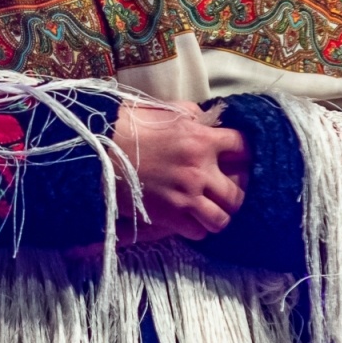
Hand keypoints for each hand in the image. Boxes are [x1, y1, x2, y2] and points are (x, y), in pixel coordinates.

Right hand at [110, 99, 250, 242]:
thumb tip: (207, 120)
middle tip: (224, 190)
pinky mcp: (170, 216)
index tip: (236, 156)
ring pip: (222, 219)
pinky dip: (196, 228)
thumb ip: (191, 114)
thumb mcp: (164, 110)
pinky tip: (189, 218)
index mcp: (201, 139)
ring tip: (209, 210)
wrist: (98, 151)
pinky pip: (199, 232)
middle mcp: (199, 170)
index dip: (243, 152)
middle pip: (238, 193)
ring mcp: (186, 196)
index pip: (243, 147)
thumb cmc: (128, 126)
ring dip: (218, 215)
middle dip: (234, 192)